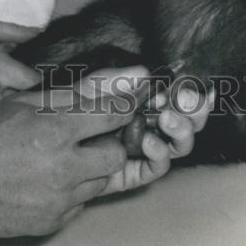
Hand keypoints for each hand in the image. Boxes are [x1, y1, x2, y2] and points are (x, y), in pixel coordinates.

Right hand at [0, 89, 131, 237]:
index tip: (122, 109)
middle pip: (116, 156)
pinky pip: (78, 205)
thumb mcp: (28, 101)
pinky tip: (46, 180)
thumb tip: (111, 86)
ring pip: (99, 182)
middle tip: (91, 138)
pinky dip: (70, 193)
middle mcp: (62, 167)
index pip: (115, 116)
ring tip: (61, 159)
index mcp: (57, 130)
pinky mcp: (50, 222)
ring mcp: (57, 199)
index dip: (123, 110)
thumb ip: (72, 95)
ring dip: (89, 169)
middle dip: (109, 144)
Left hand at [75, 67, 213, 194]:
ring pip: (178, 145)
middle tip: (186, 100)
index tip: (202, 88)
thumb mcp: (88, 89)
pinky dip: (159, 153)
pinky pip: (155, 167)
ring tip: (168, 118)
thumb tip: (147, 72)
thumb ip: (115, 80)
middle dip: (195, 111)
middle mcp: (150, 125)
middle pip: (189, 121)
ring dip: (181, 130)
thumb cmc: (63, 112)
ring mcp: (143, 150)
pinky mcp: (131, 173)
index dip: (197, 94)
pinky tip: (149, 140)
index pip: (181, 97)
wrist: (43, 146)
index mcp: (147, 101)